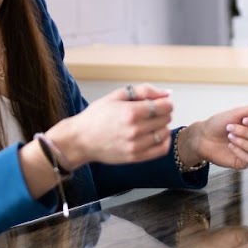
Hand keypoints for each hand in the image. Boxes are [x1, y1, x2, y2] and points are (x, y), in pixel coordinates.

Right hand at [54, 84, 174, 166]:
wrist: (80, 139)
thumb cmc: (96, 117)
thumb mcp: (116, 96)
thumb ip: (143, 91)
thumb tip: (167, 94)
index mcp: (131, 112)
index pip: (165, 106)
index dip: (166, 102)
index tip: (161, 102)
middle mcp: (135, 130)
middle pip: (166, 118)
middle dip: (163, 113)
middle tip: (153, 112)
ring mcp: (136, 145)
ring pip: (165, 133)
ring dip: (162, 126)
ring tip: (151, 123)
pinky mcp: (136, 157)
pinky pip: (162, 150)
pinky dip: (164, 141)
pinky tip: (156, 135)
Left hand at [182, 105, 247, 168]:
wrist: (204, 137)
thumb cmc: (219, 124)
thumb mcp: (237, 111)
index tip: (244, 120)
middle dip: (246, 132)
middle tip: (230, 127)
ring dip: (243, 142)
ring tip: (229, 137)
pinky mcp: (244, 162)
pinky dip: (238, 151)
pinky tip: (230, 146)